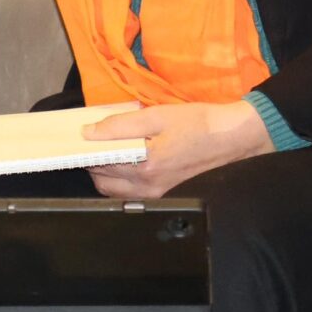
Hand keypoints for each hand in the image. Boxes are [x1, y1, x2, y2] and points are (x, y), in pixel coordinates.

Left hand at [82, 100, 272, 199]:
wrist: (235, 139)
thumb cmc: (200, 123)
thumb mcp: (158, 115)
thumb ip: (120, 124)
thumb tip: (88, 132)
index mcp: (146, 165)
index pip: (99, 162)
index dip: (84, 149)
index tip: (76, 138)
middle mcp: (148, 187)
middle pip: (102, 182)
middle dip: (92, 163)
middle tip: (94, 143)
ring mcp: (157, 196)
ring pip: (114, 192)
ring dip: (105, 174)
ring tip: (110, 152)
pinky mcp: (165, 197)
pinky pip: (130, 195)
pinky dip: (121, 182)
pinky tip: (126, 163)